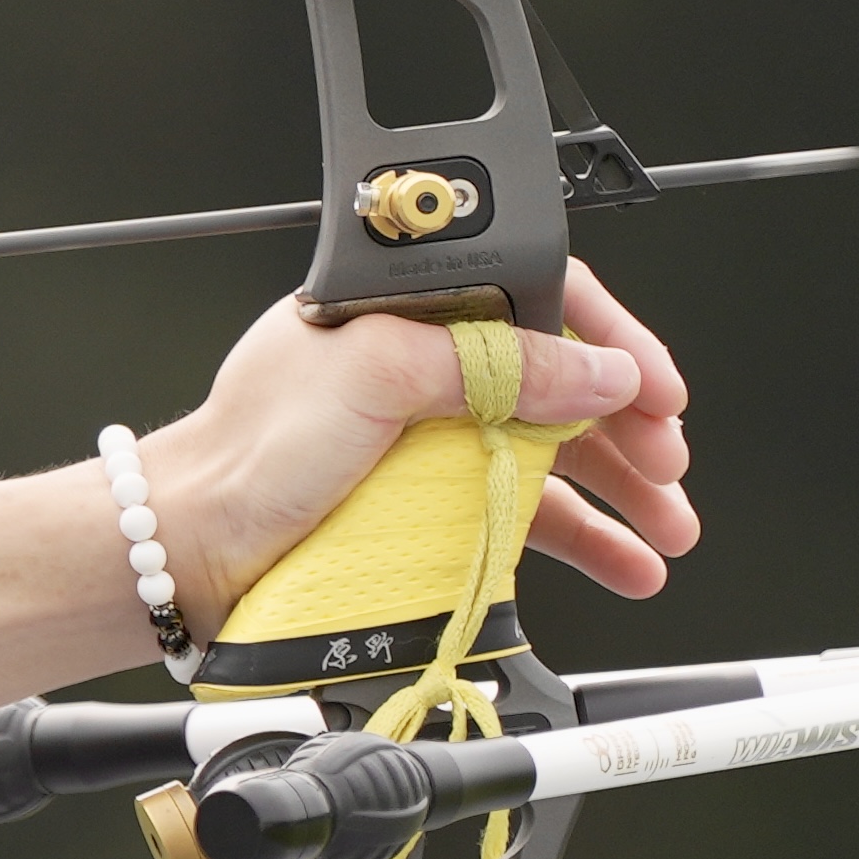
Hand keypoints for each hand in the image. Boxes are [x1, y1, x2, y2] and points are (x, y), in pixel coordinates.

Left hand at [136, 259, 697, 629]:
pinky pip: (523, 511)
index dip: (608, 339)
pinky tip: (624, 561)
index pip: (538, 297)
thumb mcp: (377, 374)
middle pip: (560, 380)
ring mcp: (424, 436)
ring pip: (552, 451)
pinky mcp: (423, 501)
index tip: (656, 388)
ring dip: (623, 489)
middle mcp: (420, 364)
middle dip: (629, 425)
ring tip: (668, 528)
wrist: (190, 549)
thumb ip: (492, 362)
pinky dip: (582, 537)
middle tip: (669, 465)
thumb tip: (599, 370)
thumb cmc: (248, 451)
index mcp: (405, 306)